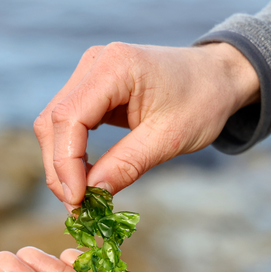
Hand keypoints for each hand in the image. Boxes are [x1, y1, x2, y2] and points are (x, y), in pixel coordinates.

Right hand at [33, 42, 259, 204]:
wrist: (215, 78)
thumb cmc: (202, 101)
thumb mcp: (169, 138)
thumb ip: (127, 164)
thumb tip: (93, 194)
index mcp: (115, 66)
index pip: (70, 117)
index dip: (67, 163)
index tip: (78, 200)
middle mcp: (95, 64)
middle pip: (55, 120)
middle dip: (60, 168)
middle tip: (78, 207)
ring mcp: (92, 74)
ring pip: (57, 124)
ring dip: (63, 163)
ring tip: (81, 198)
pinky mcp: (95, 89)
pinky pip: (72, 124)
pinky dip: (73, 153)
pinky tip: (86, 178)